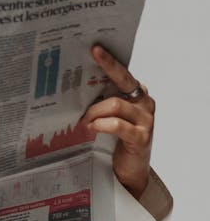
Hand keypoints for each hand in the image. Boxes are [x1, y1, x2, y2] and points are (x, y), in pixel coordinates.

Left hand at [84, 45, 154, 198]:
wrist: (129, 172)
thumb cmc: (116, 141)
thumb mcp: (108, 117)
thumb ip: (101, 101)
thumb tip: (75, 87)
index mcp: (136, 94)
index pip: (123, 73)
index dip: (110, 61)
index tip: (95, 48)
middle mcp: (144, 102)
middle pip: (124, 79)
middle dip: (108, 66)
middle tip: (92, 55)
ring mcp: (146, 119)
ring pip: (115, 104)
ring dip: (94, 110)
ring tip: (82, 119)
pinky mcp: (141, 137)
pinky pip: (117, 124)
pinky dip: (101, 124)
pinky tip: (91, 127)